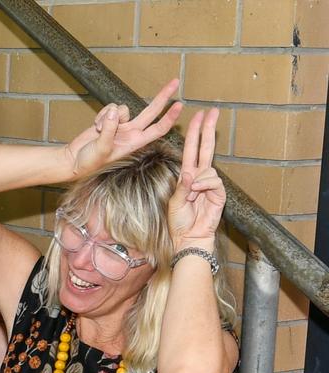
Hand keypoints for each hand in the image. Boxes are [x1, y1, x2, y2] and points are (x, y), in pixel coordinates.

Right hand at [64, 79, 182, 177]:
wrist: (73, 160)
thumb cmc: (89, 161)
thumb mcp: (101, 149)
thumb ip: (108, 130)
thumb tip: (113, 111)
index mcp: (134, 143)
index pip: (158, 128)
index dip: (169, 117)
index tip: (179, 104)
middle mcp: (131, 133)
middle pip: (151, 111)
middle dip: (162, 96)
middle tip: (175, 82)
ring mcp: (120, 126)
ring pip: (123, 108)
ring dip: (109, 115)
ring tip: (98, 129)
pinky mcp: (109, 120)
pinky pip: (110, 108)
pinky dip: (101, 115)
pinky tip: (94, 127)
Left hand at [167, 108, 224, 250]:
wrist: (189, 237)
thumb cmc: (179, 221)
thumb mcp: (175, 201)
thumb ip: (183, 187)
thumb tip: (191, 173)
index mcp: (188, 176)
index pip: (192, 149)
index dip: (196, 133)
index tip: (199, 116)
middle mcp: (200, 177)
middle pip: (206, 148)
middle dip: (208, 129)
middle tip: (213, 111)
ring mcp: (211, 184)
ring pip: (207, 169)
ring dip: (197, 181)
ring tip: (191, 196)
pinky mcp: (219, 193)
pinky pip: (212, 181)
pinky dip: (203, 186)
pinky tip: (198, 195)